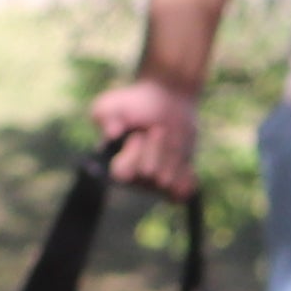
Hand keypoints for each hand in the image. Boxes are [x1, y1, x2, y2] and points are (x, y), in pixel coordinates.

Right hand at [88, 71, 201, 198]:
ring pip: (167, 180)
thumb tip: (112, 132)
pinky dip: (185, 179)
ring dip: (172, 155)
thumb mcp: (112, 104)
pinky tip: (186, 163)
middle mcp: (135, 177)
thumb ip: (104, 115)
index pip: (122, 174)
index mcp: (115, 162)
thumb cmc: (136, 101)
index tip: (137, 135)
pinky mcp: (177, 181)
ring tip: (172, 137)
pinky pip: (180, 194)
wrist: (168, 97)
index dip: (132, 154)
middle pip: (148, 174)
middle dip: (156, 149)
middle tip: (158, 129)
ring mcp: (156, 181)